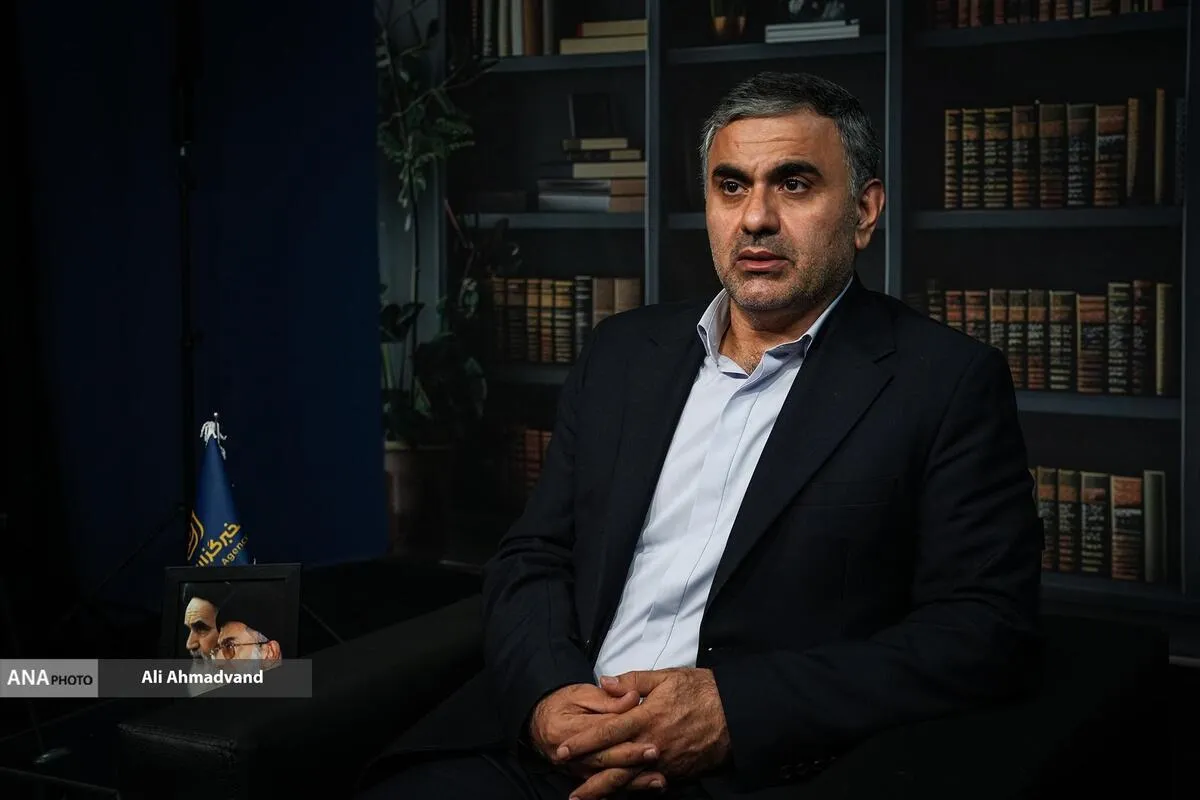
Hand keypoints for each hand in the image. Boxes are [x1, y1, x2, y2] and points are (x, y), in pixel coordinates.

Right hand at [529, 683, 666, 794]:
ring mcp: (576, 769)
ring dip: (633, 780)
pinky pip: (605, 787)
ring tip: (658, 780)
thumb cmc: (562, 703)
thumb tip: (633, 697)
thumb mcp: (582, 693)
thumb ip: (608, 698)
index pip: (601, 730)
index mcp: (567, 728)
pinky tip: (643, 790)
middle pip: (604, 757)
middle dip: (631, 757)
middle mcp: (569, 754)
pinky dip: (625, 790)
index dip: (625, 730)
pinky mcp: (583, 776)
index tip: (646, 727)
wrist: (540, 721)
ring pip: (606, 777)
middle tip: (655, 753)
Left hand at [560, 669, 730, 799]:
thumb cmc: (701, 691)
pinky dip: (631, 791)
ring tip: (585, 799)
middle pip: (613, 766)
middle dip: (588, 779)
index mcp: (645, 718)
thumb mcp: (666, 677)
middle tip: (568, 790)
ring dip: (605, 792)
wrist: (737, 713)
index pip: (606, 733)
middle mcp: (652, 745)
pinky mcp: (677, 773)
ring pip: (629, 781)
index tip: (561, 750)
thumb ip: (631, 681)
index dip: (582, 743)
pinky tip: (617, 796)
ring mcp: (665, 763)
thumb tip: (602, 682)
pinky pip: (649, 785)